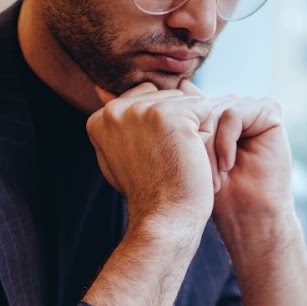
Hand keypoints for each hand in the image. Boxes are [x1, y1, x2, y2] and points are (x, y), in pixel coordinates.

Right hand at [87, 81, 216, 231]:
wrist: (163, 218)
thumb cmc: (148, 192)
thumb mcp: (117, 153)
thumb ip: (113, 123)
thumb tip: (100, 87)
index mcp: (101, 118)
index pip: (145, 98)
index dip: (158, 128)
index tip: (151, 158)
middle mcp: (116, 110)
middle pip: (166, 96)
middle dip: (175, 124)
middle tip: (165, 160)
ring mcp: (142, 111)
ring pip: (186, 101)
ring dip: (192, 129)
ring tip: (177, 159)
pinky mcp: (170, 115)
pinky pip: (205, 108)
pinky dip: (207, 134)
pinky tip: (191, 157)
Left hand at [179, 80, 294, 224]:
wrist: (247, 214)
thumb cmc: (218, 192)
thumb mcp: (191, 153)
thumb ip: (188, 118)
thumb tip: (181, 82)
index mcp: (217, 112)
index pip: (191, 102)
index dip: (185, 133)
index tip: (184, 166)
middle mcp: (235, 106)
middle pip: (202, 108)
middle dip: (198, 144)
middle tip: (200, 175)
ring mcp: (252, 107)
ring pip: (216, 111)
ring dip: (211, 147)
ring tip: (215, 175)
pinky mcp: (269, 111)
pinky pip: (234, 114)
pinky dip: (227, 141)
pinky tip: (228, 165)